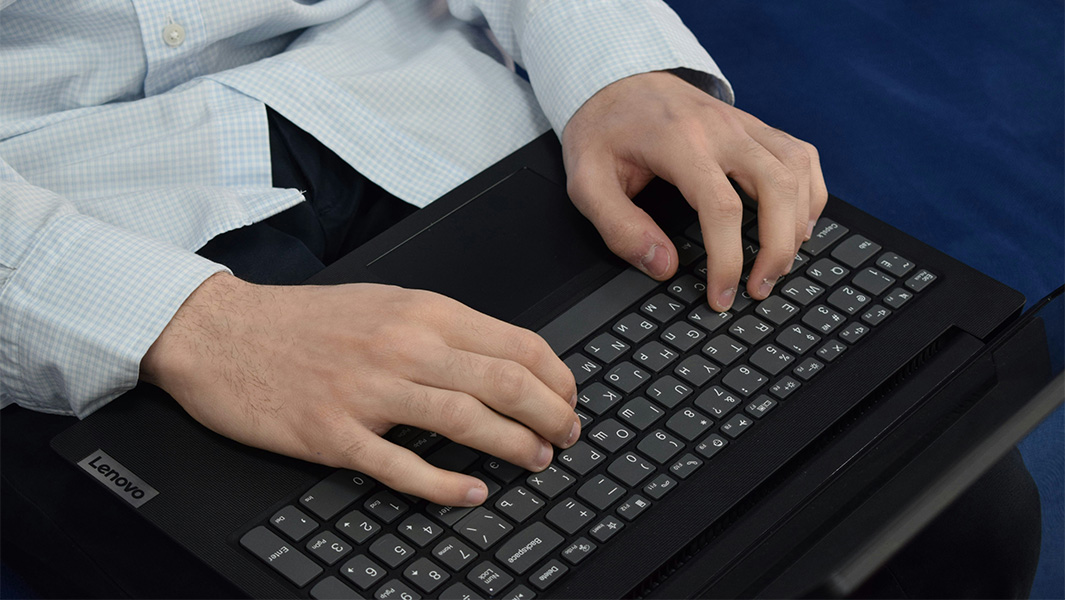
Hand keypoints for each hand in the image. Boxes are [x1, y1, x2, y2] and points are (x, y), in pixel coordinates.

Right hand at [141, 273, 579, 505]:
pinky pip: (403, 466)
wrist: (221, 332)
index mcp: (421, 311)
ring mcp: (368, 392)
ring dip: (515, 447)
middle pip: (505, 383)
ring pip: (466, 421)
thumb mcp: (385, 303)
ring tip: (537, 461)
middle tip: (566, 437)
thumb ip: (443, 328)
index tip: (569, 398)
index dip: (557, 378)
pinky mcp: (334, 434)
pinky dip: (446, 486)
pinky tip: (473, 493)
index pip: (516, 343)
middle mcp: (402, 346)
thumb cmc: (305, 320)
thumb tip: (505, 360)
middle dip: (552, 416)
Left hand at [562, 71, 827, 310]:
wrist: (618, 80)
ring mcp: (744, 124)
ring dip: (797, 224)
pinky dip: (810, 193)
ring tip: (778, 266)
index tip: (722, 296)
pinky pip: (802, 156)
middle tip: (759, 288)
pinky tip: (798, 225)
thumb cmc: (604, 133)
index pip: (721, 207)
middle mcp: (722, 129)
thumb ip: (618, 227)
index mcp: (680, 143)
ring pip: (797, 171)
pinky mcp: (756, 127)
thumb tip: (664, 265)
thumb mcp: (586, 182)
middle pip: (777, 188)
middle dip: (777, 248)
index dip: (728, 260)